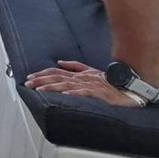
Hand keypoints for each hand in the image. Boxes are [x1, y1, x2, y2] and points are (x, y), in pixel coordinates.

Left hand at [26, 60, 146, 106]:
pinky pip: (85, 92)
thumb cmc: (112, 82)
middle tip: (27, 83)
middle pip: (58, 77)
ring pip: (67, 85)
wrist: (131, 88)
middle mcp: (82, 78)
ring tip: (39, 90)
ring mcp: (90, 85)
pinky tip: (64, 95)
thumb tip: (60, 62)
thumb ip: (76, 67)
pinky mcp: (100, 93)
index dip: (42, 74)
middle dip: (41, 80)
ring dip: (52, 87)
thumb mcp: (91, 72)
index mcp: (79, 74)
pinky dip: (74, 93)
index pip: (56, 72)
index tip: (30, 77)